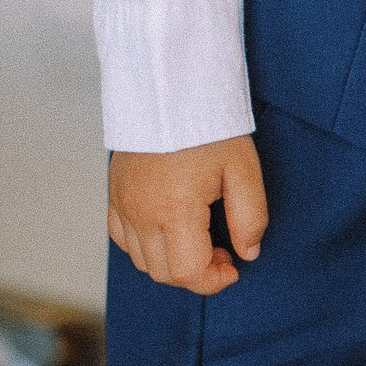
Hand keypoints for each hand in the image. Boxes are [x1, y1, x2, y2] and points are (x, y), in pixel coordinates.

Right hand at [108, 137, 268, 293]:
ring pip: (141, 261)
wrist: (169, 85)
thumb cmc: (210, 124)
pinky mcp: (115, 193)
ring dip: (171, 261)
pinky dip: (145, 246)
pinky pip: (122, 238)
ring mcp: (123, 204)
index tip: (233, 264)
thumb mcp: (244, 169)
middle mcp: (141, 212)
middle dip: (196, 274)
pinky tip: (170, 228)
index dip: (214, 281)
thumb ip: (250, 217)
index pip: (187, 273)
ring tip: (199, 236)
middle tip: (222, 249)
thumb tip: (248, 252)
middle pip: (162, 274)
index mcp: (174, 209)